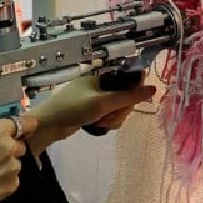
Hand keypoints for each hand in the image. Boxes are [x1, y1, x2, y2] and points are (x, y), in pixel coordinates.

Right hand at [0, 114, 34, 202]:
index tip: (19, 127)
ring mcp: (14, 169)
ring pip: (15, 161)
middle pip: (19, 143)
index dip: (25, 124)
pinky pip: (12, 177)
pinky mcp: (12, 186)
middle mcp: (11, 148)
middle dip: (9, 145)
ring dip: (6, 162)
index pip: (27, 122)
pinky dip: (3, 178)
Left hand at [24, 75, 156, 154]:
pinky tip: (98, 126)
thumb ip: (129, 96)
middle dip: (119, 111)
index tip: (126, 104)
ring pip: (118, 109)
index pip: (128, 80)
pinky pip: (109, 115)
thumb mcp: (103, 102)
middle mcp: (100, 84)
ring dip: (112, 118)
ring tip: (100, 123)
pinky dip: (106, 122)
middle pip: (124, 97)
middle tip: (108, 116)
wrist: (49, 125)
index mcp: (101, 75)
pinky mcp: (92, 111)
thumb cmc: (74, 108)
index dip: (132, 93)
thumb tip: (153, 89)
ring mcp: (96, 98)